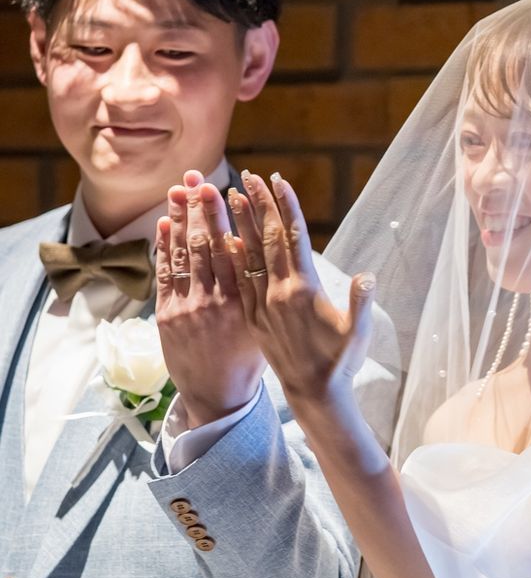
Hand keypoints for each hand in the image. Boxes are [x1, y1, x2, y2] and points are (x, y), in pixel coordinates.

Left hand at [156, 170, 266, 427]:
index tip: (236, 189)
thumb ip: (282, 291)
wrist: (220, 399)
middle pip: (208, 243)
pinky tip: (164, 223)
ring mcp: (190, 307)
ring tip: (181, 187)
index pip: (241, 247)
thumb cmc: (255, 364)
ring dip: (181, 219)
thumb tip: (318, 263)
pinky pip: (167, 275)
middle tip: (201, 178)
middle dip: (203, 208)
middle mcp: (217, 300)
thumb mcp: (280, 328)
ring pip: (185, 254)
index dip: (236, 217)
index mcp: (249, 302)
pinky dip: (164, 248)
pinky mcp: (170, 316)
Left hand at [224, 170, 375, 412]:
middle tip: (248, 176)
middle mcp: (279, 293)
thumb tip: (367, 276)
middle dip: (257, 205)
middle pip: (266, 239)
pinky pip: (237, 280)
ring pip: (247, 256)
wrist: (314, 393)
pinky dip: (230, 257)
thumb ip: (361, 302)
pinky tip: (223, 239)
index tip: (278, 181)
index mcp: (305, 290)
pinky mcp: (252, 316)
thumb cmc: (341, 361)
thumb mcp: (358, 331)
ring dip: (238, 224)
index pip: (294, 238)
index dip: (286, 207)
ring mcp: (262, 304)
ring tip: (229, 196)